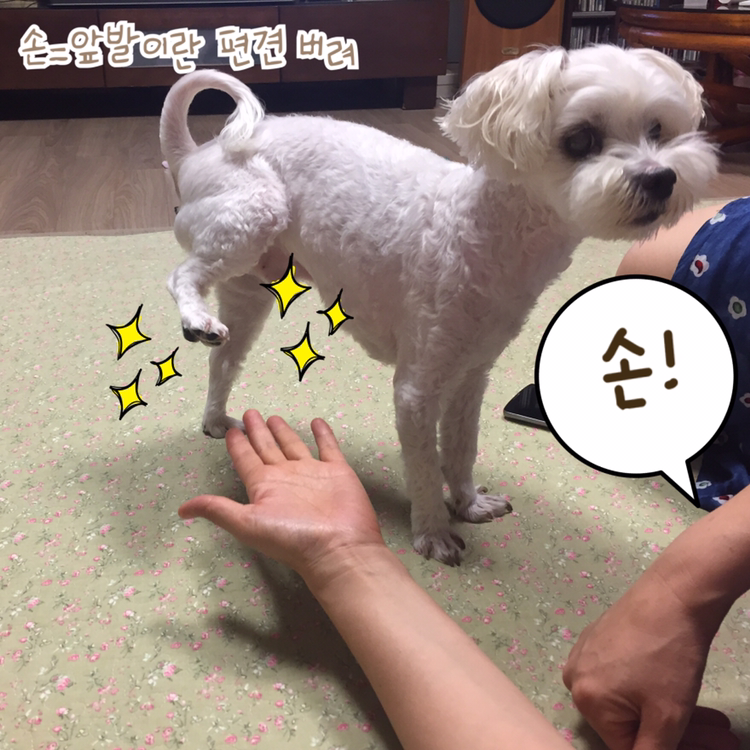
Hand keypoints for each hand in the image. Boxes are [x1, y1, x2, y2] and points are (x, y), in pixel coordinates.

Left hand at [178, 409, 385, 582]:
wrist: (338, 547)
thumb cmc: (292, 536)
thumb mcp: (247, 523)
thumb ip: (218, 510)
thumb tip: (182, 510)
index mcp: (264, 487)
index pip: (246, 460)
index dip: (237, 445)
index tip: (230, 430)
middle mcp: (286, 477)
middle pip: (267, 448)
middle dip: (257, 432)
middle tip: (249, 413)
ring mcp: (312, 473)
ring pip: (293, 446)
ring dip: (283, 432)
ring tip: (273, 417)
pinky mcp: (337, 471)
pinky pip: (328, 447)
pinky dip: (323, 435)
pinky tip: (317, 423)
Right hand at [563, 571, 737, 749]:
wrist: (673, 594)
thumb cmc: (669, 655)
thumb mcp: (667, 717)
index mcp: (585, 700)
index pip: (627, 747)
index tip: (708, 747)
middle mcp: (575, 678)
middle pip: (630, 724)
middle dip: (680, 737)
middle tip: (719, 735)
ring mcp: (585, 655)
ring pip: (631, 702)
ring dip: (672, 716)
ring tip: (713, 720)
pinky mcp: (598, 639)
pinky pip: (624, 678)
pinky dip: (654, 691)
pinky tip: (685, 694)